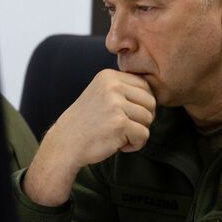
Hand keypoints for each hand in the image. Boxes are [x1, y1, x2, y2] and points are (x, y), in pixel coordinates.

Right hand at [23, 69, 155, 205]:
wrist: (65, 144)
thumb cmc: (88, 123)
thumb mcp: (102, 95)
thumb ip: (125, 90)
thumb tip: (156, 93)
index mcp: (109, 76)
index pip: (145, 86)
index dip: (141, 105)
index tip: (125, 116)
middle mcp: (112, 86)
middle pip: (151, 102)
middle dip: (143, 119)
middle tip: (124, 128)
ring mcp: (116, 104)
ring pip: (149, 119)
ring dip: (137, 132)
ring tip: (118, 135)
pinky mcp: (119, 123)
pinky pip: (144, 135)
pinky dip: (135, 144)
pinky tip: (119, 145)